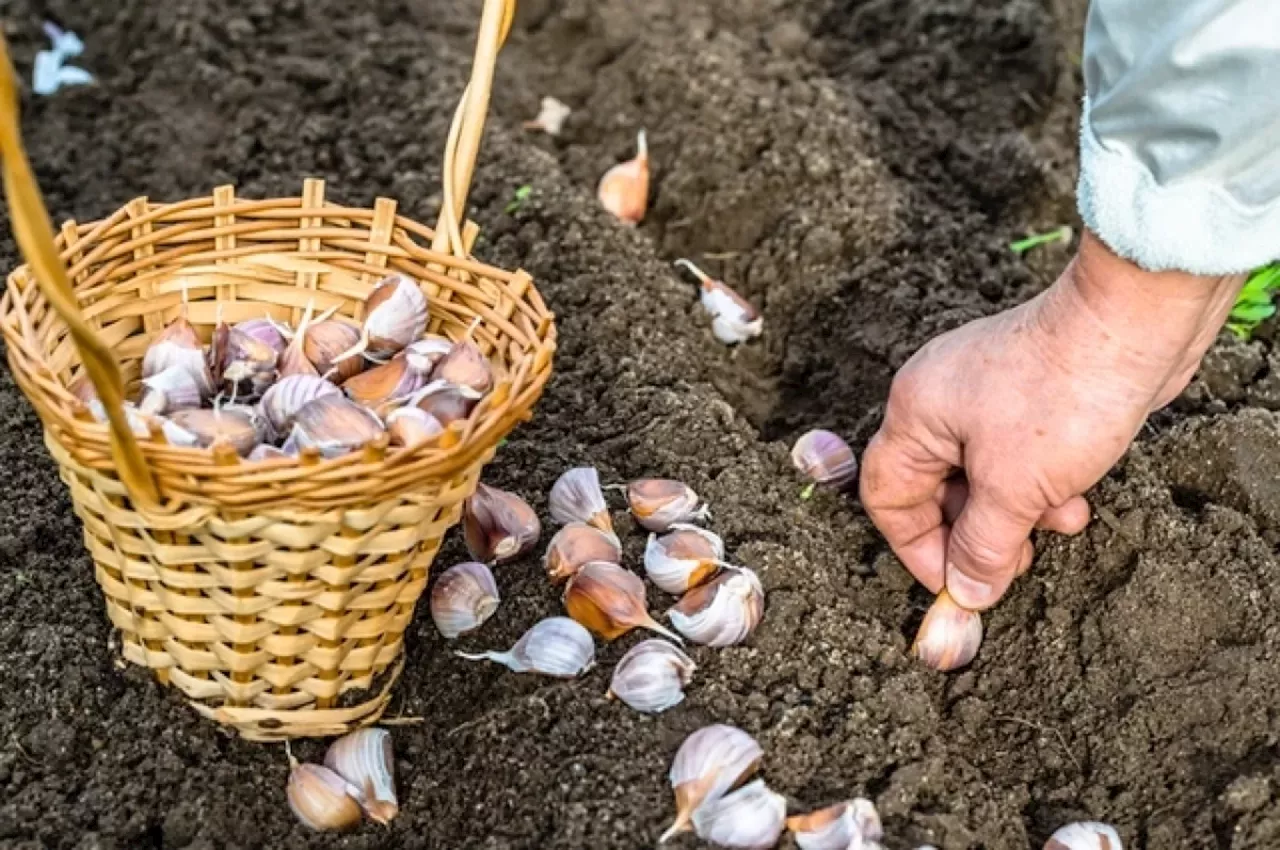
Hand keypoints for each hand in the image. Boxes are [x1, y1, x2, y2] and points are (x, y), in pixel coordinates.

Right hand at [860, 231, 1243, 609]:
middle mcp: (938, 399)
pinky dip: (1039, 484)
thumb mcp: (1015, 490)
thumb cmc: (1063, 395)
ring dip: (1017, 512)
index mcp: (914, 413)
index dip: (916, 547)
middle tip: (1011, 564)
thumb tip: (966, 592)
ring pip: (982, 476)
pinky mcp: (1026, 391)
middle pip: (936, 489)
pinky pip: (1016, 455)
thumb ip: (982, 548)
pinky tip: (1075, 497)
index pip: (887, 496)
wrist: (1134, 324)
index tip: (955, 582)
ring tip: (1059, 522)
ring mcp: (983, 392)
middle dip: (977, 533)